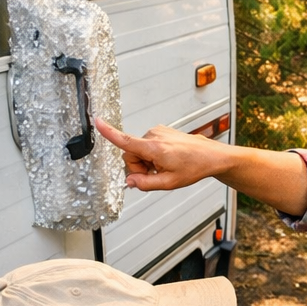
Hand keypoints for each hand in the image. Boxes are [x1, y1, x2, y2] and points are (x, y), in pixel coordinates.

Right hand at [95, 118, 227, 190]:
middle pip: (130, 154)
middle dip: (139, 166)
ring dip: (147, 161)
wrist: (210, 155)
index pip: (126, 140)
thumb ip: (146, 183)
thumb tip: (130, 181)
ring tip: (164, 165)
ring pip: (138, 150)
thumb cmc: (194, 167)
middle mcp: (154, 136)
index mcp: (154, 148)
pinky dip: (152, 154)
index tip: (97, 122)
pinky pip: (146, 145)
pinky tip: (166, 159)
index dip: (109, 132)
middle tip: (156, 173)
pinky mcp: (160, 131)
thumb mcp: (170, 182)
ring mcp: (157, 132)